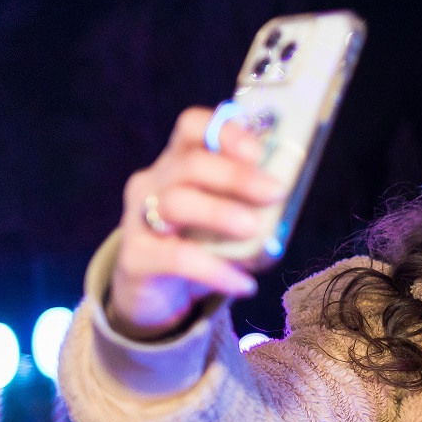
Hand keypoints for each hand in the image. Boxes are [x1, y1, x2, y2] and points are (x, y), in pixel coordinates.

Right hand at [109, 107, 285, 339]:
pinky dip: (214, 270)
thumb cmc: (197, 245)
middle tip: (274, 192)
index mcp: (177, 162)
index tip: (258, 151)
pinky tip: (243, 284)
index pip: (192, 127)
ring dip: (220, 212)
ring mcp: (138, 219)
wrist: (153, 294)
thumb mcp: (221, 215)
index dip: (225, 132)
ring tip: (254, 229)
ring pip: (176, 203)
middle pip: (190, 164)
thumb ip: (247, 201)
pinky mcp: (135, 258)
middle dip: (236, 175)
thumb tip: (286, 196)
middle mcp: (153, 183)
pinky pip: (175, 258)